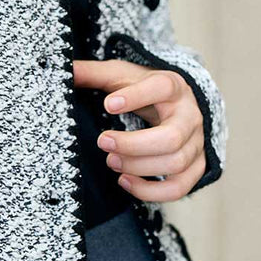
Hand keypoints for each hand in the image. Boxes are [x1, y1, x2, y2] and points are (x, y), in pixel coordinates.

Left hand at [72, 57, 205, 203]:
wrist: (178, 105)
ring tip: (111, 161)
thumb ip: (94, 73)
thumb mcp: (122, 75)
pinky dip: (151, 191)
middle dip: (133, 145)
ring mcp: (196, 143)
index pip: (162, 87)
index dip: (137, 97)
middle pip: (171, 137)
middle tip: (104, 142)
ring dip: (138, 167)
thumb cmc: (146, 89)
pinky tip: (125, 181)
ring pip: (175, 163)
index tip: (108, 105)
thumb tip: (63, 69)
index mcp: (173, 86)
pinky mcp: (196, 166)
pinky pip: (179, 187)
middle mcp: (190, 116)